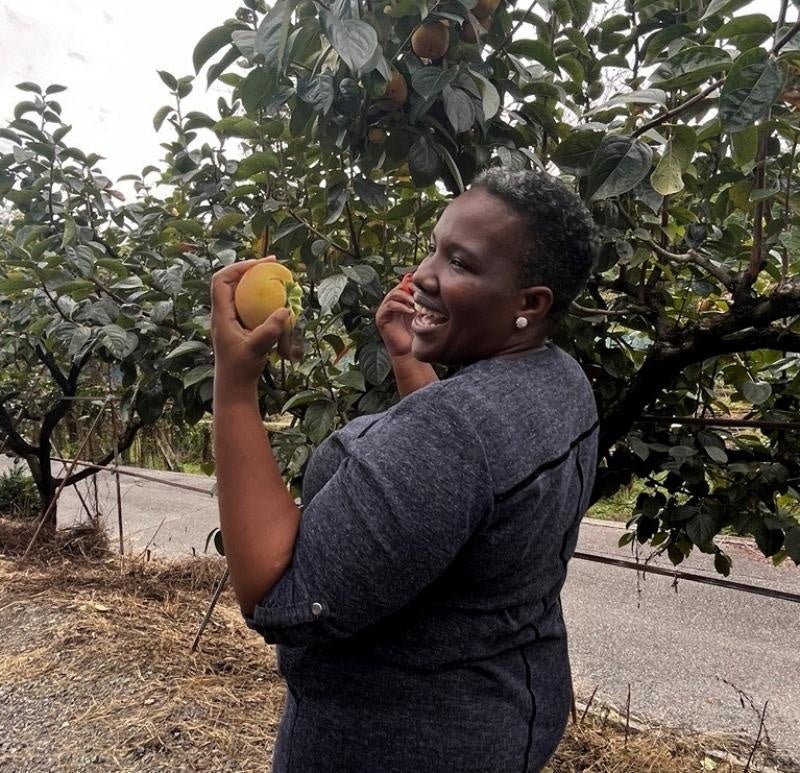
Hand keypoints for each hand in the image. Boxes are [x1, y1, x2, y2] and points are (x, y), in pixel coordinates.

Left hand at [210, 257, 292, 393]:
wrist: (234, 386)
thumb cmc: (241, 369)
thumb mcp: (257, 348)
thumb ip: (270, 330)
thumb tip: (286, 310)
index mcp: (220, 315)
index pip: (220, 280)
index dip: (237, 267)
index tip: (259, 264)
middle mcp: (222, 313)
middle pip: (231, 281)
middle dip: (250, 269)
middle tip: (272, 263)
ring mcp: (230, 319)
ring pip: (240, 291)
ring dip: (255, 281)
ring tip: (275, 275)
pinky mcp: (239, 326)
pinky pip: (248, 304)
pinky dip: (260, 297)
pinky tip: (277, 300)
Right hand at [376, 274, 415, 357]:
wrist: (408, 351)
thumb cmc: (415, 334)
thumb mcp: (420, 315)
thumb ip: (421, 303)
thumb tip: (430, 290)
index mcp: (400, 302)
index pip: (404, 286)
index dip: (412, 285)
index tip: (423, 288)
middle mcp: (390, 304)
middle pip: (397, 288)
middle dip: (409, 289)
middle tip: (419, 293)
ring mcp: (384, 311)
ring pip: (392, 295)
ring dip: (405, 297)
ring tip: (415, 303)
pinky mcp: (381, 318)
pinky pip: (389, 306)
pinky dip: (400, 306)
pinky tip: (410, 311)